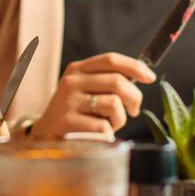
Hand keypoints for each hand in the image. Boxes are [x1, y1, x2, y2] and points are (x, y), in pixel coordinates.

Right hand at [31, 52, 155, 138]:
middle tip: (134, 110)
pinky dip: (109, 134)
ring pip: (114, 104)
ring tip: (110, 124)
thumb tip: (141, 76)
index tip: (150, 77)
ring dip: (120, 119)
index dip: (134, 67)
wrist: (44, 136)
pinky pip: (105, 126)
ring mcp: (68, 102)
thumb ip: (107, 82)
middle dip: (134, 98)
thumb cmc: (74, 114)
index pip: (111, 60)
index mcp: (77, 70)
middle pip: (117, 81)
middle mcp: (71, 82)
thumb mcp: (84, 91)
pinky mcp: (68, 122)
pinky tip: (99, 135)